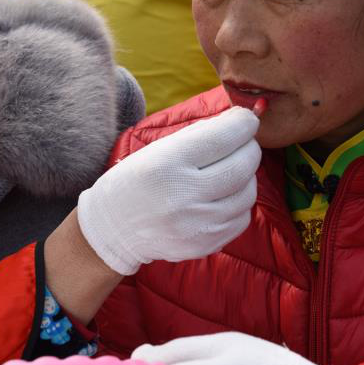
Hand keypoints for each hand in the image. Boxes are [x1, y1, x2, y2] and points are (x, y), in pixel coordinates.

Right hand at [77, 107, 261, 274]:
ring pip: (247, 193)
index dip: (243, 124)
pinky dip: (239, 202)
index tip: (247, 119)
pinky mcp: (204, 245)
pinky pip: (242, 218)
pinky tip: (223, 196)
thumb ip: (200, 134)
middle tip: (244, 143)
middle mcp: (182, 196)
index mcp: (166, 164)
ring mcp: (196, 225)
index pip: (222, 138)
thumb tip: (242, 121)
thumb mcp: (158, 149)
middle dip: (250, 148)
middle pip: (242, 166)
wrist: (113, 229)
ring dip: (246, 176)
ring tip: (230, 169)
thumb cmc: (137, 180)